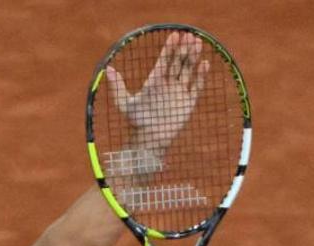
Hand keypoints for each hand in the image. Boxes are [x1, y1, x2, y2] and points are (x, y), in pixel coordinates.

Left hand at [105, 31, 208, 154]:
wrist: (149, 141)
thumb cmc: (136, 122)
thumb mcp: (124, 104)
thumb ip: (118, 87)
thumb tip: (108, 69)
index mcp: (154, 81)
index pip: (164, 61)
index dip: (169, 48)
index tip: (175, 35)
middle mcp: (168, 84)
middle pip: (178, 62)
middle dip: (184, 49)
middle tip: (189, 36)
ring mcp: (179, 93)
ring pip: (188, 70)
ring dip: (193, 57)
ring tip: (198, 42)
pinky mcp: (188, 103)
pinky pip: (196, 87)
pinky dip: (201, 76)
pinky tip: (204, 63)